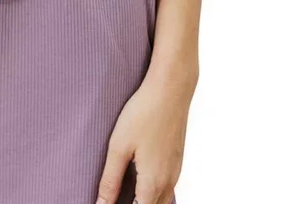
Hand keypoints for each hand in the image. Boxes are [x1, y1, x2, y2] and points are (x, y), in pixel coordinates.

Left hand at [96, 69, 195, 203]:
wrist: (171, 90)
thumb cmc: (144, 113)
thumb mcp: (119, 146)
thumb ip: (110, 179)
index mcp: (153, 183)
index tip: (105, 203)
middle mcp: (168, 183)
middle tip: (112, 197)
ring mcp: (175, 172)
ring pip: (162, 202)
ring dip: (144, 201)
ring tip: (124, 193)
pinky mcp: (177, 162)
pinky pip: (167, 189)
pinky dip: (153, 194)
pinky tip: (139, 183)